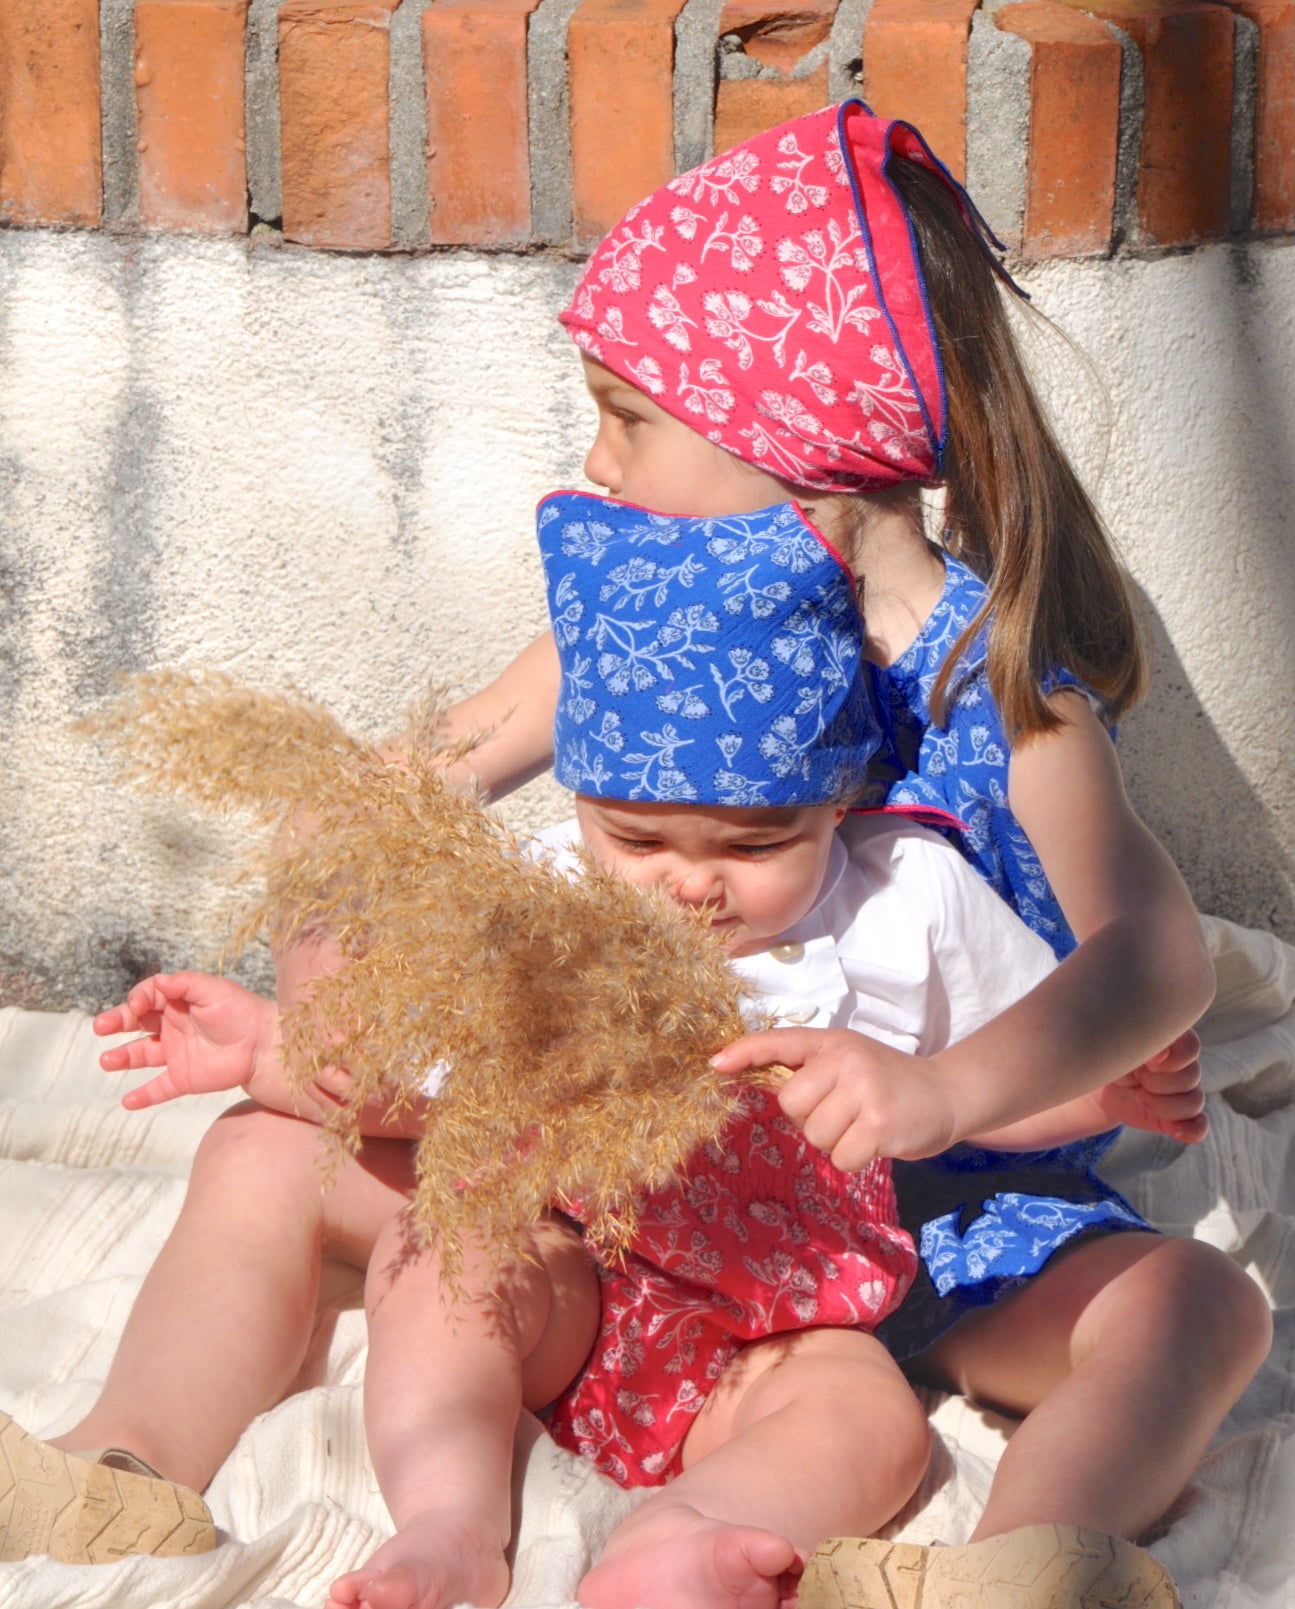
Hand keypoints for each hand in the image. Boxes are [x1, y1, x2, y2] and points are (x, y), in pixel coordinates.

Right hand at [94, 972, 275, 1109]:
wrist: (264, 1046)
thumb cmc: (241, 1012)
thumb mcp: (214, 990)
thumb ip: (185, 983)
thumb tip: (158, 981)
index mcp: (179, 1002)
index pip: (148, 997)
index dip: (138, 999)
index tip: (136, 1005)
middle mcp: (173, 1027)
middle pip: (137, 1023)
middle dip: (117, 1022)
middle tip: (101, 1026)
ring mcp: (177, 1054)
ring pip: (142, 1055)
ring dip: (122, 1058)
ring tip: (106, 1061)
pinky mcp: (184, 1078)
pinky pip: (158, 1088)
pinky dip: (143, 1096)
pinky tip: (126, 1102)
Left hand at [712, 1027, 956, 1172]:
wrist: (948, 1094)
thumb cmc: (889, 1082)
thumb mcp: (850, 1061)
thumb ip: (813, 1069)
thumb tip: (762, 1087)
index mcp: (832, 1042)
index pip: (779, 1041)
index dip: (744, 1052)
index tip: (715, 1066)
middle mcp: (845, 1059)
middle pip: (790, 1104)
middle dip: (810, 1119)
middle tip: (843, 1114)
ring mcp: (863, 1090)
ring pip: (813, 1135)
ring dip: (834, 1141)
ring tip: (862, 1125)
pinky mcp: (879, 1124)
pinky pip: (839, 1157)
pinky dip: (854, 1159)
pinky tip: (875, 1142)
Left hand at [1096, 1029, 1207, 1143]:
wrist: (1099, 1080)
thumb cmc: (1110, 1054)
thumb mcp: (1118, 1045)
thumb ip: (1140, 1041)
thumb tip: (1162, 1052)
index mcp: (1172, 1040)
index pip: (1190, 1047)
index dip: (1172, 1059)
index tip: (1147, 1063)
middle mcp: (1185, 1065)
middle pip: (1191, 1077)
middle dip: (1158, 1083)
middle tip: (1137, 1078)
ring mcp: (1185, 1091)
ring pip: (1194, 1102)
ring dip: (1163, 1106)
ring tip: (1139, 1097)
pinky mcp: (1180, 1116)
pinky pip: (1199, 1126)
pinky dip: (1190, 1130)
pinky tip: (1173, 1130)